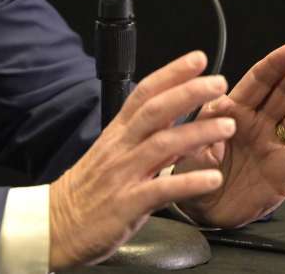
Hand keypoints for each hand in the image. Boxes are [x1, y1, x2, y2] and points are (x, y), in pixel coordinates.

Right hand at [48, 51, 235, 269]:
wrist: (56, 225)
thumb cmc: (89, 191)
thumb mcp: (114, 156)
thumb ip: (146, 139)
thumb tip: (180, 123)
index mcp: (118, 134)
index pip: (144, 93)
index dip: (171, 73)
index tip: (198, 59)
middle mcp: (121, 148)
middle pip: (155, 110)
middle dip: (188, 92)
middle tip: (219, 82)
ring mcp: (123, 174)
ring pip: (162, 144)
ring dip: (197, 132)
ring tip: (228, 126)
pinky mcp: (127, 204)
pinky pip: (161, 189)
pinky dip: (189, 182)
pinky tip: (213, 178)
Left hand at [173, 43, 284, 227]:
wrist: (201, 207)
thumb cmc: (194, 169)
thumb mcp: (191, 142)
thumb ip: (204, 123)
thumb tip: (217, 101)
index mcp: (235, 110)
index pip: (258, 82)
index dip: (274, 66)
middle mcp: (259, 124)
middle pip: (282, 96)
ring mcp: (274, 147)